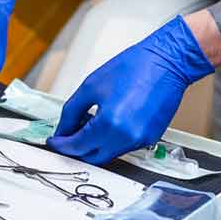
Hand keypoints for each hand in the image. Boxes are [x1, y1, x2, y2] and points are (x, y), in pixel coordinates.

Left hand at [46, 16, 213, 164]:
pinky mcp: (150, 139)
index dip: (62, 145)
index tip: (54, 141)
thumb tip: (62, 130)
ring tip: (88, 123)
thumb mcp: (91, 86)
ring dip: (93, 145)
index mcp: (110, 123)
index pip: (77, 146)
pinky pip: (123, 147)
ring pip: (108, 154)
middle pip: (92, 157)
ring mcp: (141, 141)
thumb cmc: (134, 67)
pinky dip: (110, 141)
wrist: (166, 62)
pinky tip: (106, 123)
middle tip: (66, 135)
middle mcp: (127, 137)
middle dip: (76, 149)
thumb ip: (71, 112)